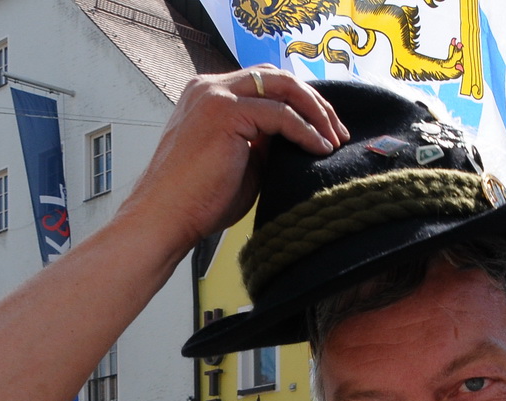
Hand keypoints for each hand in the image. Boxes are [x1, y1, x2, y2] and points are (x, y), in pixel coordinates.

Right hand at [118, 67, 347, 254]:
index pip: (265, 83)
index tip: (326, 129)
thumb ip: (265, 141)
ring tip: (335, 140)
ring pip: (282, 87)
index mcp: (210, 95)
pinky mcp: (223, 112)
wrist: (166, 218)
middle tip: (339, 132)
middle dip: (314, 102)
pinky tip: (320, 148)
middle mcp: (210, 87)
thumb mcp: (243, 162)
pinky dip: (306, 131)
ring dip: (316, 112)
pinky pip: (280, 114)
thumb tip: (299, 135)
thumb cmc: (200, 200)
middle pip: (277, 77)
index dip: (301, 102)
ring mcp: (215, 95)